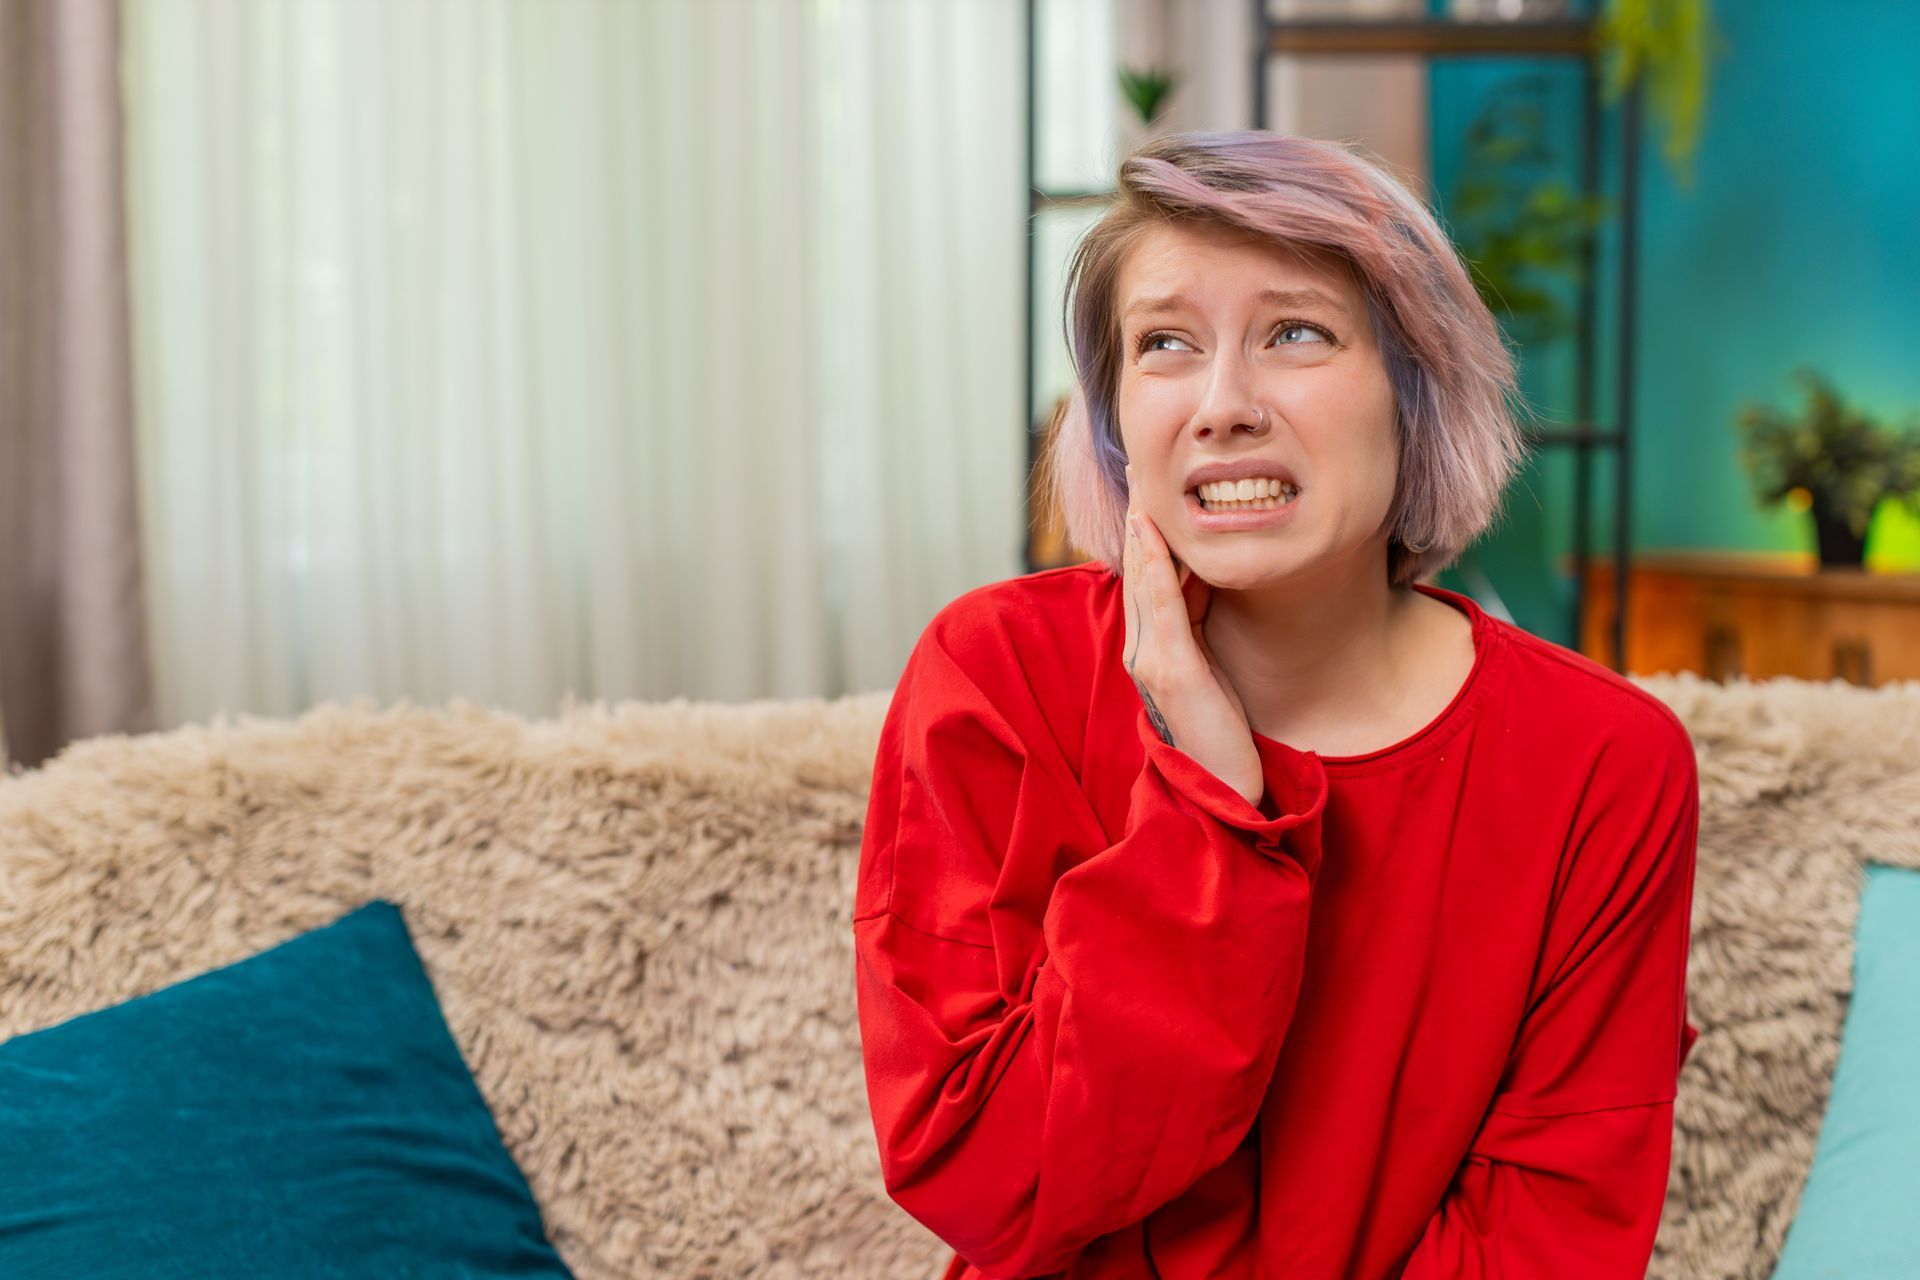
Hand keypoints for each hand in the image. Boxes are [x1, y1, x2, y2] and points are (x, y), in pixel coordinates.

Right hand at [1122, 464, 1265, 808]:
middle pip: (1139, 572)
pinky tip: (1155, 537)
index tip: (1152, 492)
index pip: (1149, 580)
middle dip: (1139, 522)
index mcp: (1154, 650)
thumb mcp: (1212, 669)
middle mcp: (1143, 651)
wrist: (1225, 789)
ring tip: (1144, 490)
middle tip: (1142, 471)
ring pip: (1144, 582)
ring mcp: (1151, 662)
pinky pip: (1161, 608)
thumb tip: (1209, 583)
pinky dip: (1156, 568)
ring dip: (1143, 533)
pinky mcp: (1172, 673)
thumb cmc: (1222, 733)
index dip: (1148, 535)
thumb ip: (1202, 628)